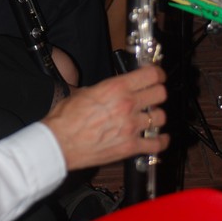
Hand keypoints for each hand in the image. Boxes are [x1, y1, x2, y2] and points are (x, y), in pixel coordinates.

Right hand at [42, 65, 168, 170]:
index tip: (157, 75)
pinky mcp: (131, 147)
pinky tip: (158, 138)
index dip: (158, 73)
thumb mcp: (85, 91)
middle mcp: (127, 105)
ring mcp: (131, 127)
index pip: (150, 75)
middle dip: (158, 92)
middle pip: (161, 93)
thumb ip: (105, 89)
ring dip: (157, 116)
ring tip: (150, 117)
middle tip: (153, 94)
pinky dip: (160, 140)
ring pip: (161, 117)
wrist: (60, 142)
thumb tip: (112, 90)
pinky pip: (156, 143)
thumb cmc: (67, 118)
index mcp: (116, 88)